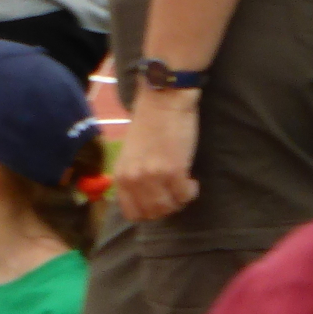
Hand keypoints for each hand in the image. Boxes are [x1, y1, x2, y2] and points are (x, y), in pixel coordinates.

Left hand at [114, 85, 201, 221]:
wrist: (164, 100)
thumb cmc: (149, 124)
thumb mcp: (131, 155)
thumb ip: (134, 178)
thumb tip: (147, 200)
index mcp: (121, 176)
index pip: (132, 213)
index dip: (148, 210)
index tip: (159, 199)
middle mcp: (134, 179)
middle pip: (153, 214)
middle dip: (167, 206)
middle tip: (174, 192)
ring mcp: (153, 176)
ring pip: (169, 207)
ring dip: (180, 199)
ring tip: (183, 184)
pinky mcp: (173, 170)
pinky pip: (185, 195)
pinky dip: (191, 190)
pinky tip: (191, 179)